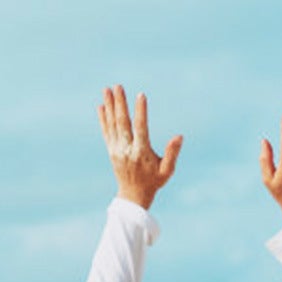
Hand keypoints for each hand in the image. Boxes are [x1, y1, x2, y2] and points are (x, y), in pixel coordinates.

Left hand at [98, 85, 181, 209]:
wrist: (133, 196)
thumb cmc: (154, 182)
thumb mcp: (167, 170)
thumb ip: (172, 153)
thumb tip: (179, 136)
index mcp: (141, 153)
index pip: (140, 128)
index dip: (141, 111)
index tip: (141, 95)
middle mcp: (126, 150)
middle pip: (122, 123)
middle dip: (120, 103)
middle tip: (118, 86)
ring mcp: (116, 150)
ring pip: (112, 124)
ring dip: (110, 106)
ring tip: (107, 89)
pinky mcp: (111, 151)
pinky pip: (106, 132)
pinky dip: (103, 119)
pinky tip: (101, 106)